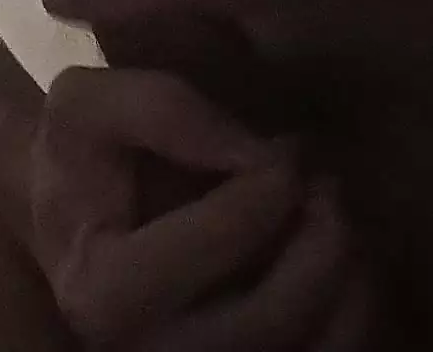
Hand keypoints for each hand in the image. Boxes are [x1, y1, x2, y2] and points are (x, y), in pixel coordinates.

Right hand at [32, 67, 382, 350]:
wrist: (75, 217)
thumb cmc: (82, 158)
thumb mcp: (88, 104)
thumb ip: (157, 108)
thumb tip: (254, 152)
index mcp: (104, 292)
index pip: (214, 246)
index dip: (265, 188)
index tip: (284, 148)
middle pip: (273, 317)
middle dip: (322, 239)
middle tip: (325, 184)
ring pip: (314, 348)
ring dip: (351, 275)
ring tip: (336, 218)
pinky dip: (356, 311)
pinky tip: (344, 263)